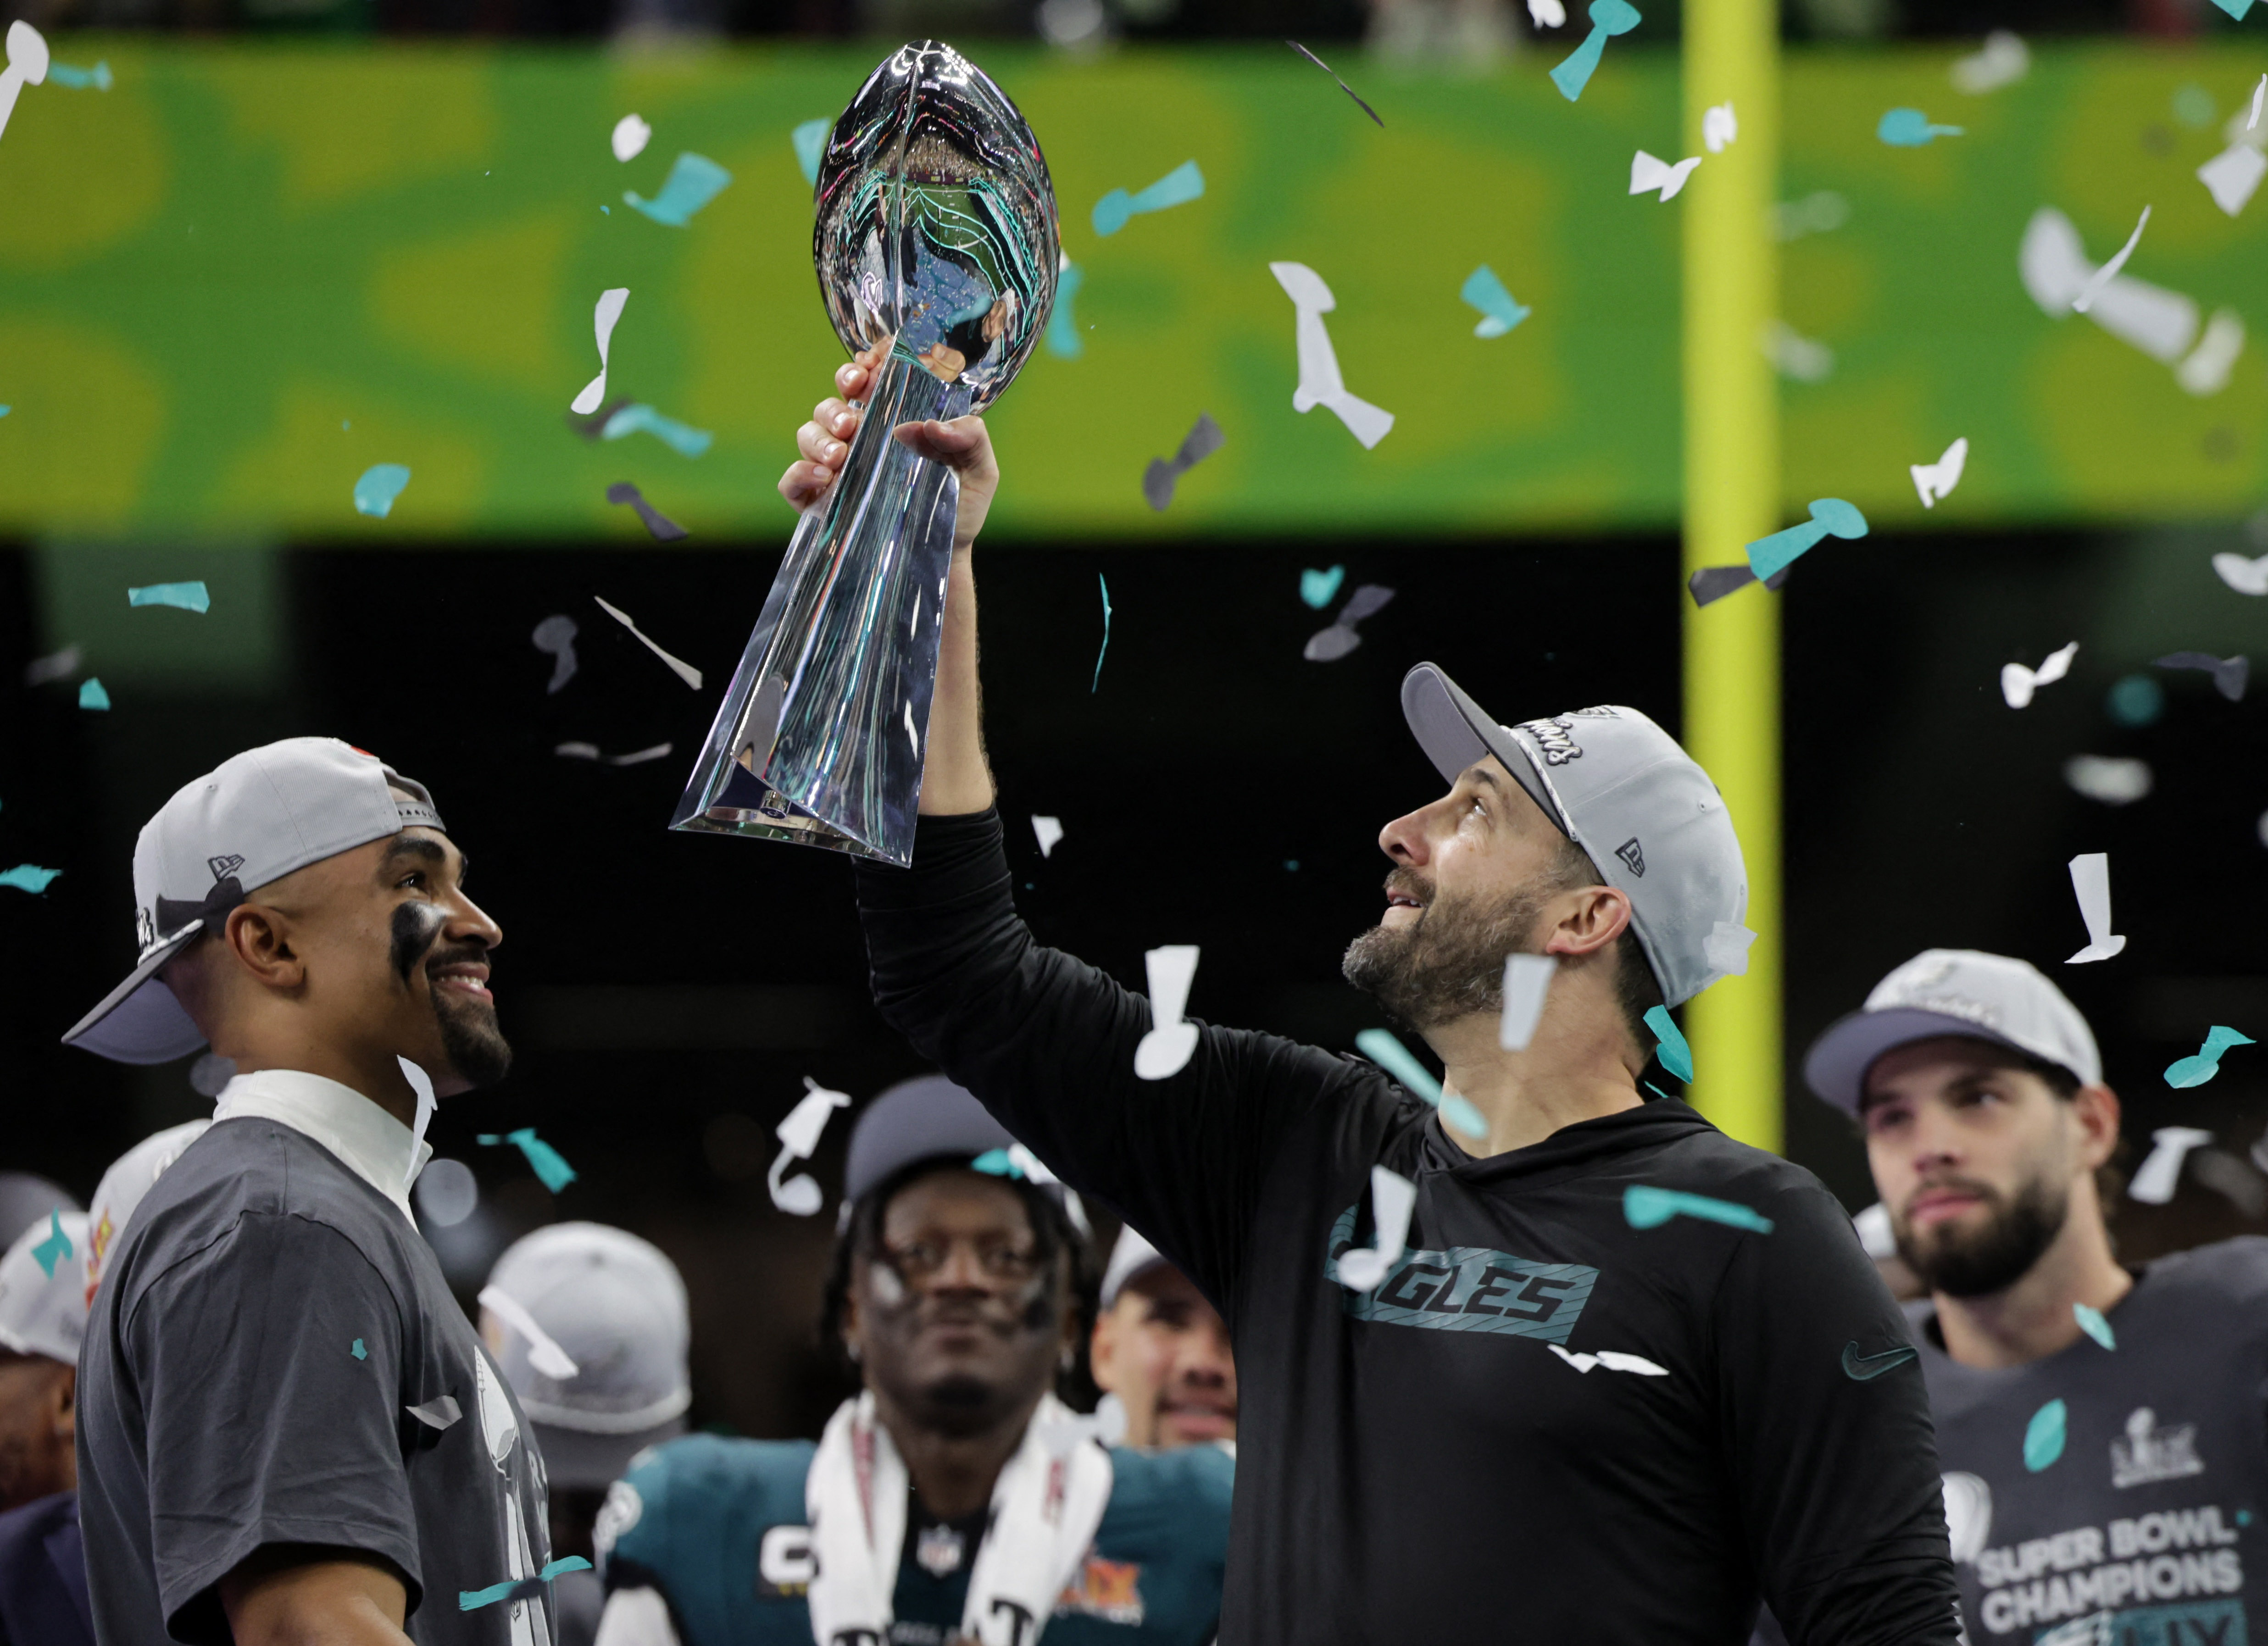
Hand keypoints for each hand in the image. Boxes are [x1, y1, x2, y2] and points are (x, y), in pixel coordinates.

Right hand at [779, 348, 1000, 556]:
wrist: (944, 556)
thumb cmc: (960, 508)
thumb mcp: (979, 470)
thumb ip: (970, 437)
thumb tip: (930, 424)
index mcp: (892, 421)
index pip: (867, 382)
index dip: (860, 367)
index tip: (867, 369)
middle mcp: (860, 440)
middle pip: (832, 404)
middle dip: (836, 405)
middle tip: (853, 422)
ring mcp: (836, 469)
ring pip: (808, 433)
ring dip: (819, 437)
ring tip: (841, 455)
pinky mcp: (819, 502)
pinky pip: (792, 480)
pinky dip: (799, 473)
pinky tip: (823, 477)